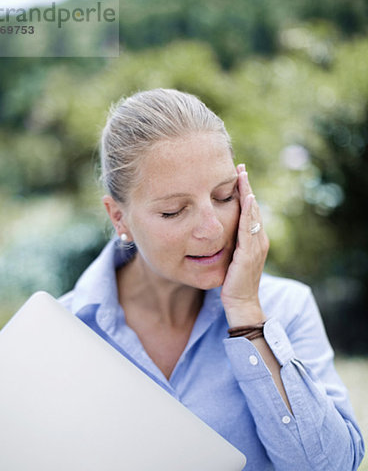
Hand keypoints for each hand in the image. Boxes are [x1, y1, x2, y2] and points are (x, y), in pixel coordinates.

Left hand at [220, 164, 268, 326]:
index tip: (236, 174)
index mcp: (253, 240)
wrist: (241, 304)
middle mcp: (258, 240)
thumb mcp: (228, 260)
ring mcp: (257, 246)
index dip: (243, 193)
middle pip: (252, 207)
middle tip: (239, 166)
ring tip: (242, 175)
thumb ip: (226, 245)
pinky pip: (249, 228)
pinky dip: (249, 212)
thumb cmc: (233, 284)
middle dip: (246, 187)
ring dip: (248, 193)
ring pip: (252, 214)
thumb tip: (212, 233)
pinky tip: (247, 198)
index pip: (248, 211)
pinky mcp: (251, 253)